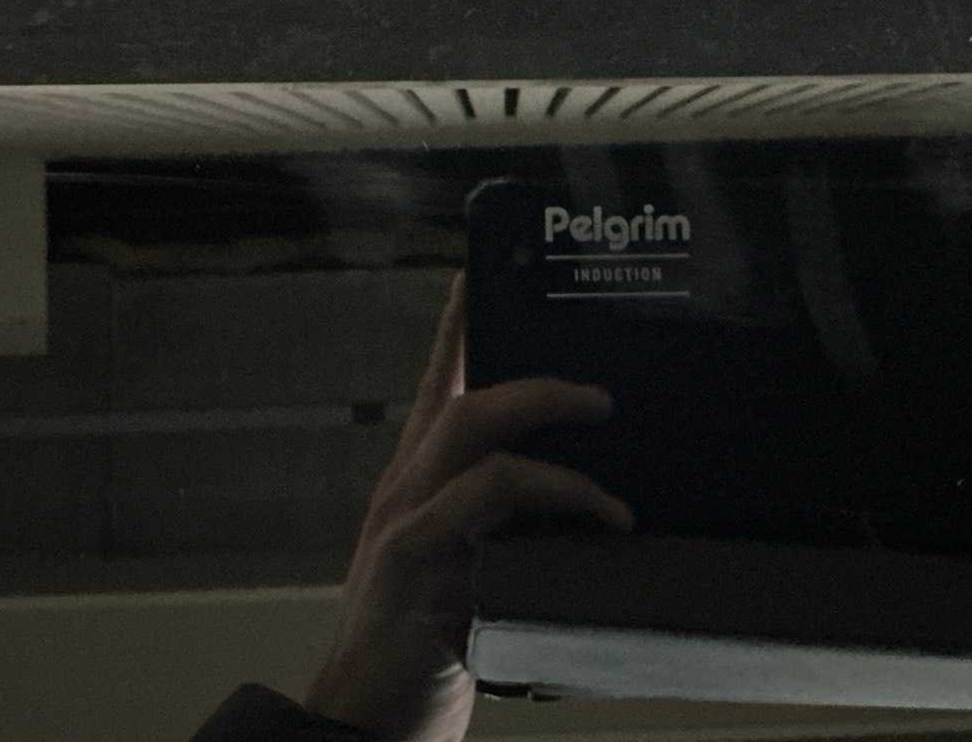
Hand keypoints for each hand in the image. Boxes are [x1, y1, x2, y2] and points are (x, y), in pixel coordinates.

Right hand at [304, 272, 632, 740]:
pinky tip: (601, 526)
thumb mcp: (454, 572)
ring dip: (554, 443)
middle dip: (537, 386)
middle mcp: (403, 498)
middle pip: (462, 406)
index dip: (454, 331)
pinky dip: (553, 505)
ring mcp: (406, 533)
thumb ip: (495, 530)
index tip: (474, 276)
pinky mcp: (419, 576)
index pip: (435, 393)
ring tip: (613, 473)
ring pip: (476, 447)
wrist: (357, 726)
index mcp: (412, 490)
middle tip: (603, 395)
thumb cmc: (418, 651)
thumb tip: (578, 506)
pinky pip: (490, 514)